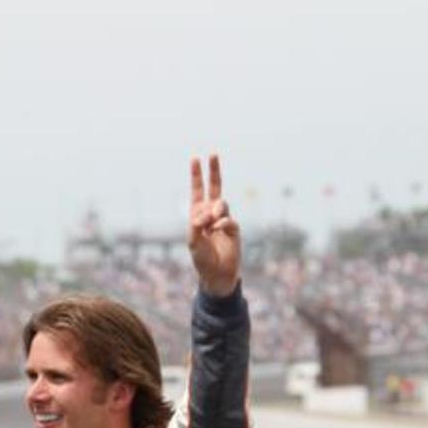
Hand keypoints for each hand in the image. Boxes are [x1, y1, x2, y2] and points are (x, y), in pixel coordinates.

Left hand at [187, 154, 240, 296]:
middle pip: (215, 188)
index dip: (197, 175)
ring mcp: (223, 220)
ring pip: (222, 203)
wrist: (217, 274)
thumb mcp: (193, 241)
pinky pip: (228, 219)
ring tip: (211, 222)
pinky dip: (222, 223)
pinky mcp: (234, 229)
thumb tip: (206, 212)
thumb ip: (197, 225)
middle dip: (213, 171)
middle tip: (212, 153)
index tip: (195, 158)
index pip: (198, 191)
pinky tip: (216, 230)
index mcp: (198, 214)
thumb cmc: (202, 259)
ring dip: (215, 209)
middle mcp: (211, 214)